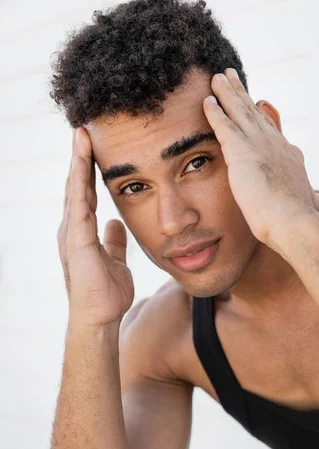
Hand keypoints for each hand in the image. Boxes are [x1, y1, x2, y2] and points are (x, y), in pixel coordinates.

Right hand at [57, 127, 133, 327]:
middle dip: (80, 158)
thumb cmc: (106, 294)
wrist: (99, 318)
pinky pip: (78, 205)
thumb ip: (114, 241)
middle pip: (76, 186)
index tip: (94, 146)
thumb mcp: (115, 260)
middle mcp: (73, 229)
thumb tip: (116, 224)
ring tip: (80, 135)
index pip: (85, 193)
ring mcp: (72, 234)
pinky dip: (79, 182)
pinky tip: (82, 162)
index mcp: (82, 232)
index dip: (89, 170)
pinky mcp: (76, 240)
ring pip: (74, 190)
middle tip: (83, 129)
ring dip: (77, 162)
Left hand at [203, 68, 318, 249]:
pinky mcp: (241, 153)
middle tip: (230, 76)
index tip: (253, 103)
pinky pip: (224, 127)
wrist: (294, 222)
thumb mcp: (309, 204)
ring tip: (217, 78)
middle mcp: (275, 144)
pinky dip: (215, 112)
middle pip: (253, 113)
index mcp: (289, 155)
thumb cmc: (299, 220)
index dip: (259, 115)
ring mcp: (258, 146)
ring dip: (227, 93)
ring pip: (239, 112)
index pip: (270, 131)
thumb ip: (314, 199)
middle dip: (240, 93)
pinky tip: (207, 101)